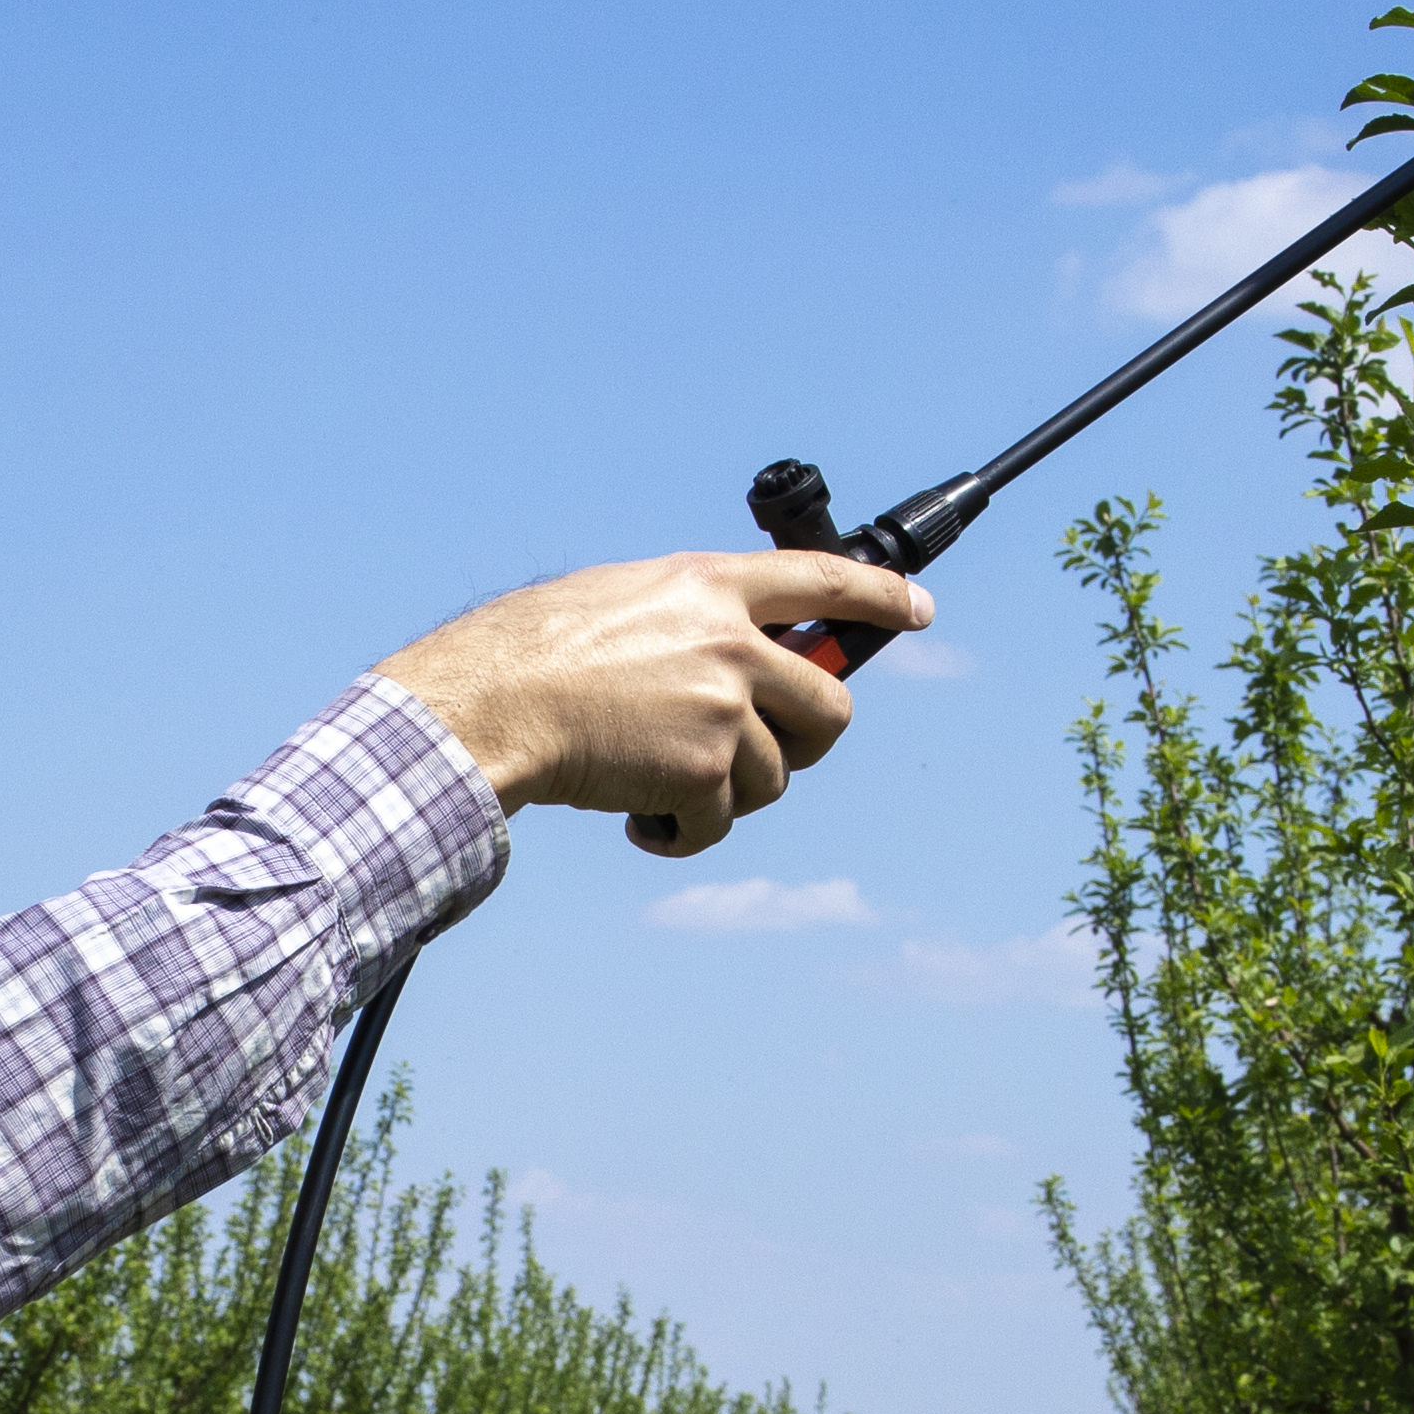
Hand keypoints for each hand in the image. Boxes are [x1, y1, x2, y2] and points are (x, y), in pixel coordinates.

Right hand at [373, 549, 901, 858]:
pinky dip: (684, 834)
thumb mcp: (624, 601)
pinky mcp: (704, 771)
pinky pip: (722, 823)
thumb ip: (690, 619)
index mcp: (710, 586)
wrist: (495, 702)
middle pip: (831, 704)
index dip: (879, 597)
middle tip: (765, 755)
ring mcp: (724, 707)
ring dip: (726, 797)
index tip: (918, 611)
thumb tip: (735, 656)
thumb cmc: (535, 654)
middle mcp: (732, 642)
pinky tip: (642, 824)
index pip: (824, 579)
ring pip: (777, 776)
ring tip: (662, 792)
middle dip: (807, 742)